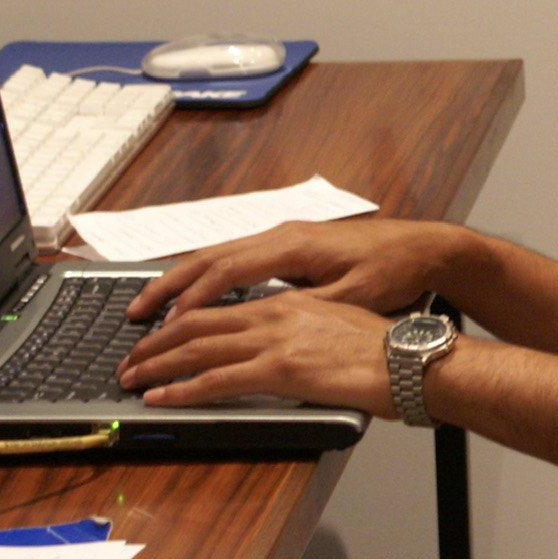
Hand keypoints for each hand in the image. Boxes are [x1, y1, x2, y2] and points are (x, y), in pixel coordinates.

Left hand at [118, 292, 404, 416]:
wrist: (410, 358)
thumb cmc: (385, 347)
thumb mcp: (337, 324)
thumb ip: (303, 329)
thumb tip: (286, 346)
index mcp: (286, 302)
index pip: (217, 307)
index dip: (178, 321)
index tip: (156, 335)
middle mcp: (274, 313)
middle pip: (196, 323)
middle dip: (154, 343)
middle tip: (129, 359)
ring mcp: (275, 340)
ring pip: (196, 348)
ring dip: (156, 365)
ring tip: (131, 378)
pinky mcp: (281, 369)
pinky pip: (216, 380)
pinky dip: (182, 390)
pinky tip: (161, 399)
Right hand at [126, 219, 445, 320]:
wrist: (421, 247)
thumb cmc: (391, 270)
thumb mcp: (352, 297)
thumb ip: (307, 309)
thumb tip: (264, 324)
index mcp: (294, 246)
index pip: (228, 270)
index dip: (195, 297)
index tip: (168, 321)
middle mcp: (282, 234)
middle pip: (210, 257)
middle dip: (170, 284)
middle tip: (135, 312)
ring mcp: (283, 236)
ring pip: (218, 254)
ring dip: (182, 279)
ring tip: (150, 303)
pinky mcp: (289, 245)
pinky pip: (235, 258)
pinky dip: (206, 275)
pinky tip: (192, 293)